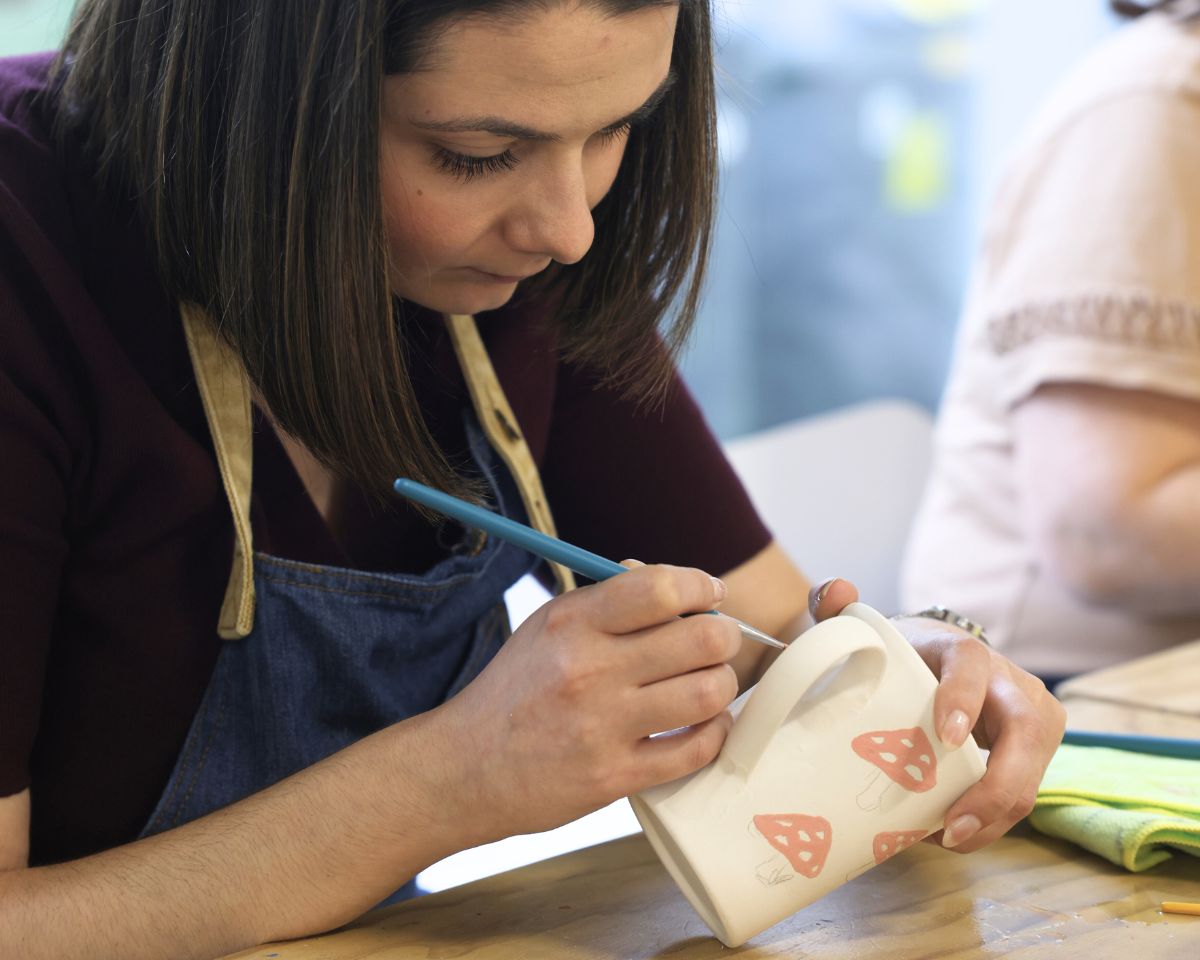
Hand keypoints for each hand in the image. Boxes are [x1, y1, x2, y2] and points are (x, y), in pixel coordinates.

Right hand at [436, 564, 741, 842]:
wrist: (466, 767)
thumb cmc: (514, 691)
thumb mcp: (546, 627)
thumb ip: (608, 601)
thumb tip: (675, 587)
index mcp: (572, 622)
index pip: (661, 588)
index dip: (702, 587)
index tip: (711, 595)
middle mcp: (589, 669)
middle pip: (700, 639)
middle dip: (724, 636)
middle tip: (718, 643)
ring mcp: (603, 726)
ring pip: (708, 693)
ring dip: (722, 684)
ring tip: (710, 683)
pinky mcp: (614, 776)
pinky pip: (695, 750)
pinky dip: (714, 733)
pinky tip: (704, 724)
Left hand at [807, 578, 1066, 853]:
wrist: (937, 665)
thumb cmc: (899, 655)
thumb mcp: (870, 632)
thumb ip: (838, 607)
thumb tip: (833, 589)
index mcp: (963, 649)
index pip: (972, 665)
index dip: (964, 698)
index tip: (946, 736)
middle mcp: (1010, 681)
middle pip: (1026, 732)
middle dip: (997, 785)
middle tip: (952, 826)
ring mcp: (1031, 717)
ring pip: (1032, 773)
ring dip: (994, 815)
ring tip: (947, 839)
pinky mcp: (1035, 751)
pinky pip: (1022, 792)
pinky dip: (990, 819)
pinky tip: (950, 833)